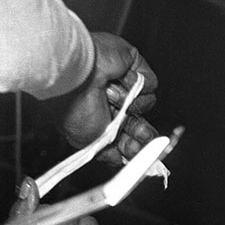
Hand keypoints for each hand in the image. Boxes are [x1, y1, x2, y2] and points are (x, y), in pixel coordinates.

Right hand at [58, 32, 158, 163]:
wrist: (75, 74)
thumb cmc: (73, 104)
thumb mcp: (87, 141)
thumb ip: (106, 153)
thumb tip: (119, 160)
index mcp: (99, 116)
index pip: (125, 136)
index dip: (134, 147)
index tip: (142, 156)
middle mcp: (112, 100)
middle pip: (140, 123)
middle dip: (142, 133)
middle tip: (142, 138)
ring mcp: (123, 81)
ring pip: (146, 104)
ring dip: (131, 105)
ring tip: (110, 96)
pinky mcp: (134, 64)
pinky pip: (150, 84)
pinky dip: (137, 87)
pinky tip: (118, 80)